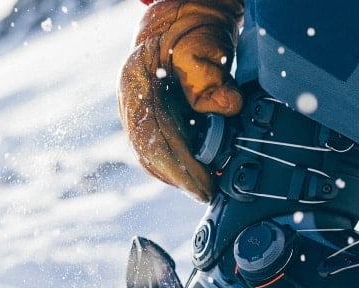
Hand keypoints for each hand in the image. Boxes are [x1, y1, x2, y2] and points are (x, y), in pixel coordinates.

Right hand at [119, 0, 243, 201]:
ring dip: (177, 176)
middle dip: (179, 178)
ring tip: (206, 188)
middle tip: (208, 193)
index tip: (203, 185)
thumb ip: (212, 74)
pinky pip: (156, 150)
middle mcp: (131, 101)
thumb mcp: (203, 42)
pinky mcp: (147, 119)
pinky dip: (175, 167)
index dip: (179, 166)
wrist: (180, 23)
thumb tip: (227, 107)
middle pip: (148, 151)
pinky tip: (196, 176)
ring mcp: (136, 111)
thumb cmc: (192, 31)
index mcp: (138, 82)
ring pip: (150, 155)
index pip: (153, 135)